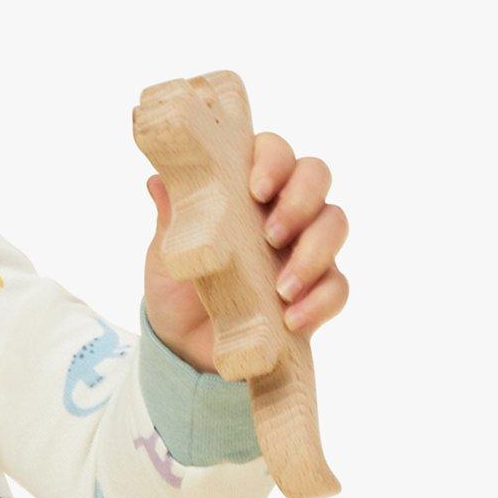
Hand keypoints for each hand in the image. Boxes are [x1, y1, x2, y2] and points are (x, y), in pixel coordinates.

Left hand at [143, 130, 349, 372]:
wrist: (184, 346)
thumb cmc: (176, 286)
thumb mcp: (165, 254)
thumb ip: (171, 219)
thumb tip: (159, 182)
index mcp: (245, 187)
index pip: (274, 151)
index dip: (273, 161)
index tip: (256, 190)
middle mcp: (283, 207)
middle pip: (316, 176)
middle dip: (300, 201)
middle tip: (270, 235)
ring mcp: (305, 246)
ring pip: (334, 224)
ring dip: (314, 252)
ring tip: (282, 287)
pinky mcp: (318, 290)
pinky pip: (338, 286)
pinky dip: (320, 301)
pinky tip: (292, 318)